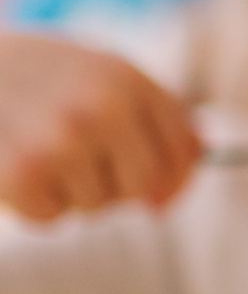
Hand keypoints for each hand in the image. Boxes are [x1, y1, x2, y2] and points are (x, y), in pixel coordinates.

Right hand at [0, 31, 198, 218]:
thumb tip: (179, 182)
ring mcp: (62, 140)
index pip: (184, 151)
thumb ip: (145, 117)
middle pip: (143, 187)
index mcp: (126, 78)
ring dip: (64, 192)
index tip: (152, 187)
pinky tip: (7, 169)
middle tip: (68, 158)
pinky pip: (50, 220)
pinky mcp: (21, 173)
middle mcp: (102, 107)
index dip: (172, 177)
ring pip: (95, 207)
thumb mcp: (89, 73)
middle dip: (112, 186)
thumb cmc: (21, 76)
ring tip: (29, 150)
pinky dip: (29, 206)